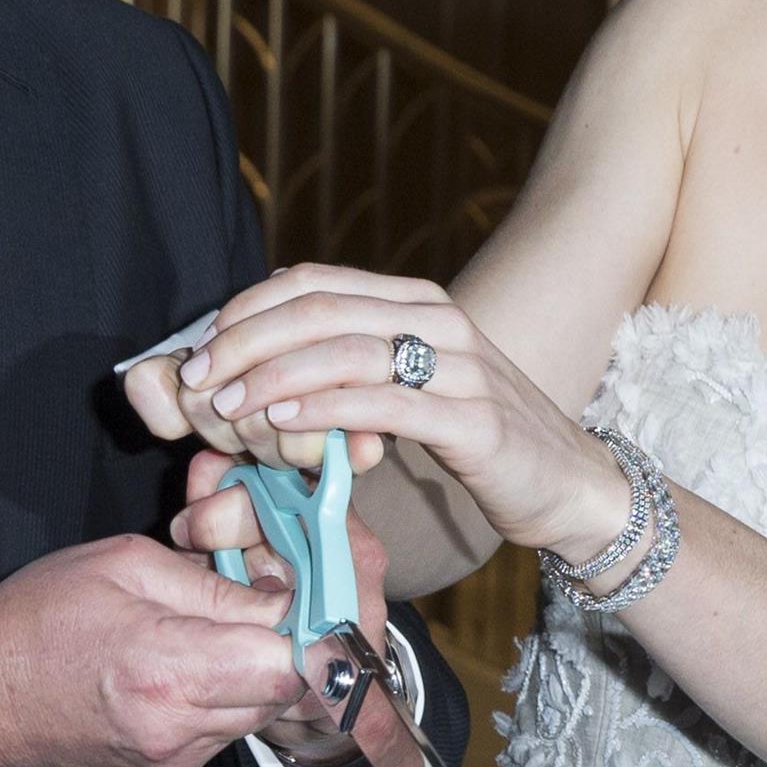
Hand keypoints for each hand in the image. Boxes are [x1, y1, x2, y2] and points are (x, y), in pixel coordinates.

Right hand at [0, 536, 339, 766]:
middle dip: (283, 645)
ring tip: (214, 634)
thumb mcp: (126, 566)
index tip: (293, 597)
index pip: (287, 661)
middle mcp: (178, 726)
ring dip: (254, 672)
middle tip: (260, 606)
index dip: (302, 625)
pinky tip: (189, 666)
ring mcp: (174, 757)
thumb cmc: (36, 619)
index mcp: (168, 669)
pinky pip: (226, 730)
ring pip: (259, 713)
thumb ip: (213, 585)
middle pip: (283, 691)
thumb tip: (279, 598)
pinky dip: (224, 696)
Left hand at [123, 266, 631, 567]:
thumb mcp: (414, 384)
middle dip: (244, 342)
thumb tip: (268, 353)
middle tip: (197, 378)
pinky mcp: (473, 421)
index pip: (313, 282)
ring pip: (345, 352)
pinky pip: (384, 405)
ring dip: (272, 377)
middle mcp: (440, 320)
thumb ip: (356, 362)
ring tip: (225, 406)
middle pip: (319, 310)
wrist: (569, 485)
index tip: (200, 349)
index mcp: (418, 301)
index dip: (246, 310)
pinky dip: (324, 410)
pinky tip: (283, 423)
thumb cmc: (479, 438)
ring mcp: (461, 368)